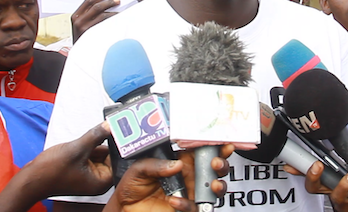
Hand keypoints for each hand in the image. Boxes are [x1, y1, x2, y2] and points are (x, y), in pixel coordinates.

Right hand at [0, 122, 112, 211]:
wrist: (30, 178)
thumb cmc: (51, 171)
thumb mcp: (77, 149)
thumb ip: (95, 135)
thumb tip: (110, 125)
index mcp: (102, 181)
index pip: (117, 159)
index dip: (116, 145)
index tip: (118, 130)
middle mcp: (97, 180)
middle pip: (108, 155)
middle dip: (102, 143)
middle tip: (97, 134)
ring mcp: (88, 175)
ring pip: (97, 152)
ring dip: (91, 144)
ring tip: (79, 145)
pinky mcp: (80, 169)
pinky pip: (88, 154)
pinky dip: (84, 147)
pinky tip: (75, 146)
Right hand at [72, 0, 119, 40]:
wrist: (79, 55)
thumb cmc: (82, 38)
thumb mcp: (80, 25)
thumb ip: (87, 16)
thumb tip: (104, 4)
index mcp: (75, 16)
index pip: (87, 1)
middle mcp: (79, 21)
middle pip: (96, 6)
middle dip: (108, 2)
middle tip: (118, 0)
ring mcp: (86, 28)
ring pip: (103, 15)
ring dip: (113, 11)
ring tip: (120, 10)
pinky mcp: (93, 35)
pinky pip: (106, 24)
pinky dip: (113, 20)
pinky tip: (119, 19)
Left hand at [104, 144, 232, 211]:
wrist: (125, 209)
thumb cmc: (132, 187)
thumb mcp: (139, 169)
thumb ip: (156, 165)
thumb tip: (177, 164)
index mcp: (181, 163)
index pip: (202, 151)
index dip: (214, 146)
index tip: (222, 142)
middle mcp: (189, 178)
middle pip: (215, 169)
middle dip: (222, 164)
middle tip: (216, 163)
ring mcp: (189, 194)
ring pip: (215, 190)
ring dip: (219, 185)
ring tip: (213, 184)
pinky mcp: (186, 209)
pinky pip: (195, 208)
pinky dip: (187, 204)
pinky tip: (174, 200)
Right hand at [285, 142, 347, 211]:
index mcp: (332, 182)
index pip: (310, 175)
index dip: (299, 169)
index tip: (294, 162)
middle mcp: (335, 194)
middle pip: (315, 188)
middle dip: (314, 177)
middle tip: (319, 165)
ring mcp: (345, 204)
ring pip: (338, 197)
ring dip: (345, 184)